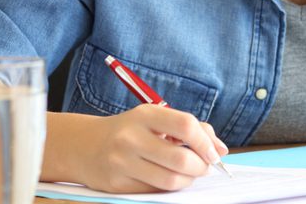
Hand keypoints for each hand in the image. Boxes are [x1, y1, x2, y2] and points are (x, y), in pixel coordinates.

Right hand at [77, 104, 228, 192]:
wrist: (84, 145)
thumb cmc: (131, 130)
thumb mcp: (156, 119)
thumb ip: (191, 128)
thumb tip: (221, 150)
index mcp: (145, 114)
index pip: (186, 126)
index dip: (206, 143)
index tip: (214, 154)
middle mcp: (131, 137)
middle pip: (181, 158)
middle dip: (201, 167)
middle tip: (204, 168)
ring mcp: (122, 162)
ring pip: (170, 180)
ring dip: (188, 180)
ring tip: (189, 174)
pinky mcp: (116, 184)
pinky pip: (154, 191)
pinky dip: (169, 188)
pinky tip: (168, 179)